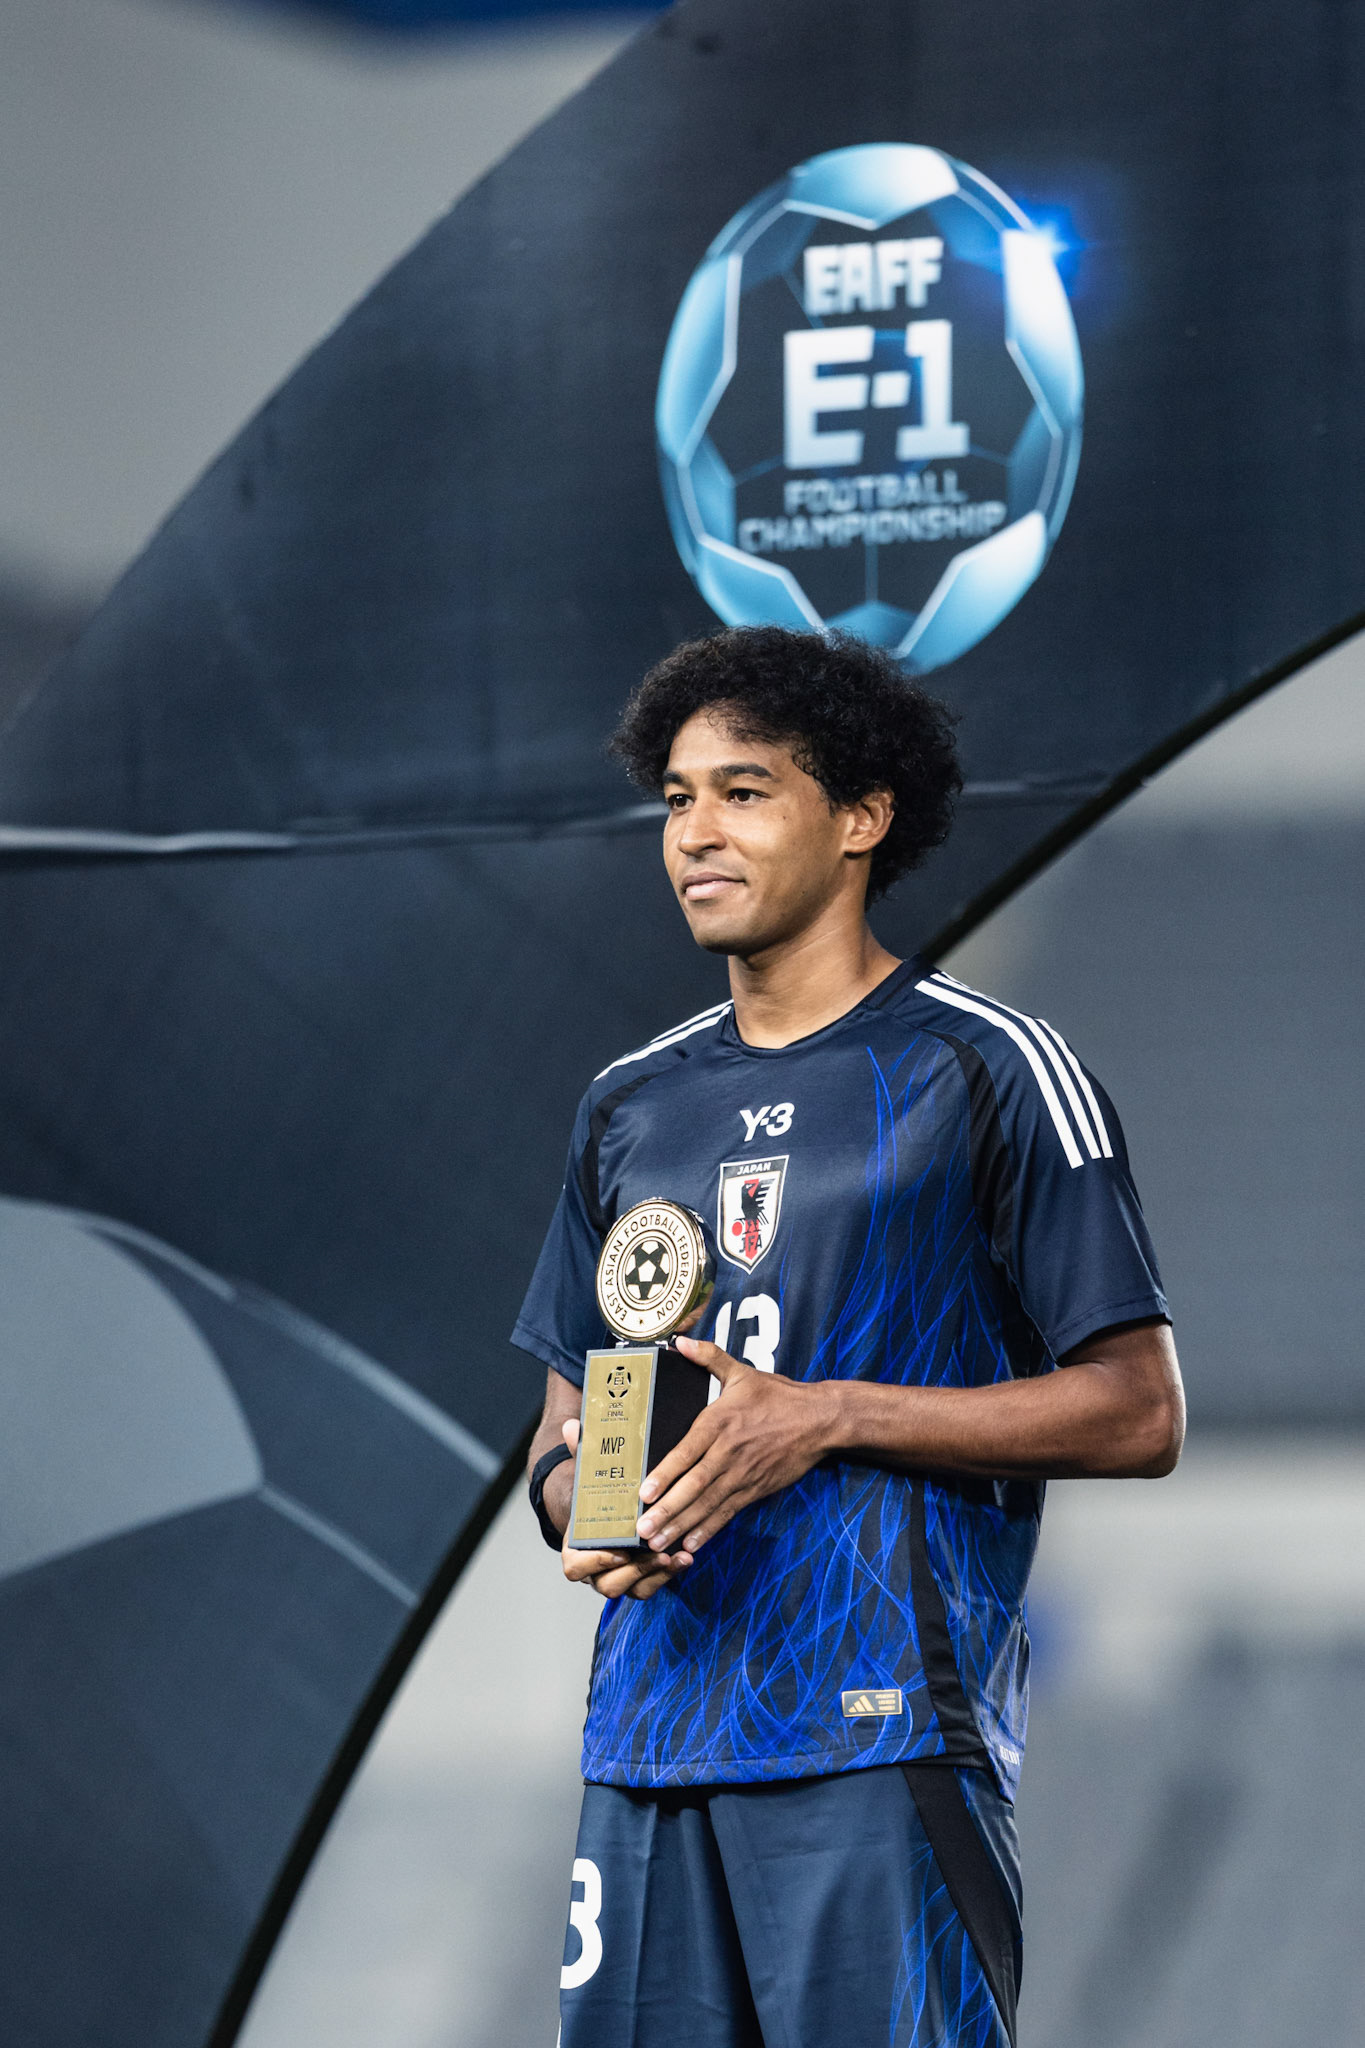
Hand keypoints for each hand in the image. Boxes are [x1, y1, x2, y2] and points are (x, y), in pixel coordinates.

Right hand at [557, 1419, 694, 1600]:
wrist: (604, 1512)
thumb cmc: (596, 1494)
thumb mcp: (588, 1474)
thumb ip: (581, 1454)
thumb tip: (570, 1426)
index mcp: (576, 1548)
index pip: (575, 1568)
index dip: (597, 1562)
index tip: (620, 1550)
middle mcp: (594, 1569)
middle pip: (608, 1585)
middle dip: (635, 1573)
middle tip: (657, 1554)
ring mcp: (617, 1577)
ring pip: (633, 1590)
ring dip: (656, 1575)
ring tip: (677, 1556)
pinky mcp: (639, 1579)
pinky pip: (651, 1586)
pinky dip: (669, 1574)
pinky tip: (686, 1556)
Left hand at [635, 1338, 835, 1553]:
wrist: (819, 1420)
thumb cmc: (778, 1395)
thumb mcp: (742, 1372)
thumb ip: (709, 1358)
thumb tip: (680, 1342)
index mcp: (720, 1423)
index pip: (687, 1452)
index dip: (665, 1474)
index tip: (644, 1492)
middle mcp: (729, 1452)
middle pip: (694, 1486)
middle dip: (668, 1510)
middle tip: (643, 1529)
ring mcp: (743, 1474)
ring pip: (708, 1504)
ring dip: (682, 1526)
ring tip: (658, 1544)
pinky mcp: (755, 1489)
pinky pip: (728, 1512)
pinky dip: (709, 1530)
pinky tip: (691, 1545)